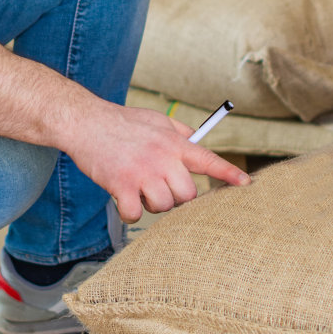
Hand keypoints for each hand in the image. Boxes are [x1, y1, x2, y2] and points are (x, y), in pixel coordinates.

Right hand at [66, 103, 249, 222]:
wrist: (85, 121)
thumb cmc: (122, 121)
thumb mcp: (157, 120)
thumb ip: (180, 132)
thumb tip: (198, 141)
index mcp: (173, 143)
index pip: (209, 160)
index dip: (229, 174)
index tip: (247, 184)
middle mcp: (162, 158)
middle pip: (188, 195)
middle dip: (177, 197)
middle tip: (160, 187)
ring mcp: (142, 173)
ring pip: (164, 206)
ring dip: (152, 204)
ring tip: (139, 188)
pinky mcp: (121, 186)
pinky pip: (135, 214)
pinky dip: (130, 212)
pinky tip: (123, 199)